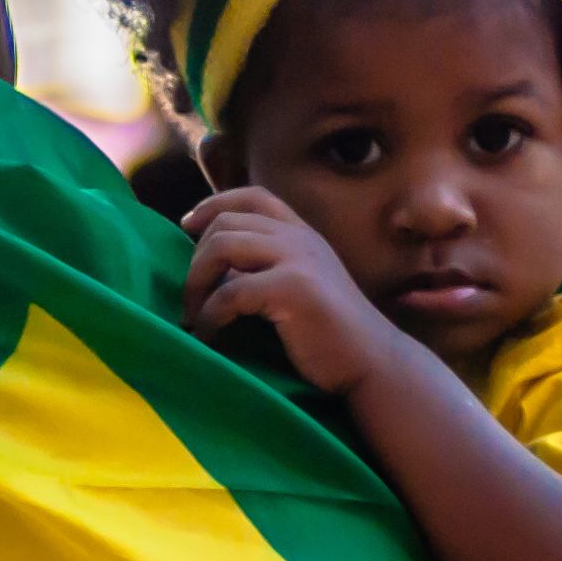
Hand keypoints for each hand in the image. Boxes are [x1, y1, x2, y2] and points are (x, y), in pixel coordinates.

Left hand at [183, 187, 399, 394]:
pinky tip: (210, 335)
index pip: (252, 196)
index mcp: (303, 234)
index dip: (213, 204)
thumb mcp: (301, 287)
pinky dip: (210, 315)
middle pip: (226, 223)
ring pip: (221, 247)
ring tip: (194, 315)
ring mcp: (297, 259)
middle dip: (195, 259)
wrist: (374, 363)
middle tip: (190, 298)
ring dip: (196, 283)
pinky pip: (230, 291)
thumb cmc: (333, 337)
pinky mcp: (292, 289)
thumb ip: (267, 269)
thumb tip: (217, 270)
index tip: (187, 226)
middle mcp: (300, 238)